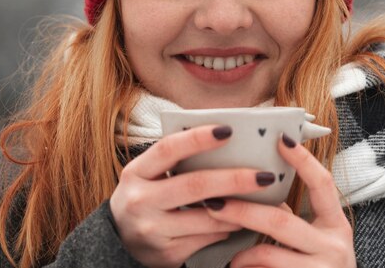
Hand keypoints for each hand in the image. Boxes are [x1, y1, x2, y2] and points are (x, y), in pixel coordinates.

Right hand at [110, 125, 276, 267]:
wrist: (120, 241)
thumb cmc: (145, 197)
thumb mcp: (148, 175)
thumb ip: (175, 160)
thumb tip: (224, 141)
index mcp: (135, 173)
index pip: (167, 149)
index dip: (197, 138)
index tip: (228, 130)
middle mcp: (140, 200)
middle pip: (195, 185)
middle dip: (235, 179)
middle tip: (265, 175)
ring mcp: (152, 230)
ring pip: (207, 217)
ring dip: (239, 210)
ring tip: (261, 201)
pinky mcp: (166, 253)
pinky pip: (207, 239)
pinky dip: (227, 228)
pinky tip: (238, 221)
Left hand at [204, 134, 355, 267]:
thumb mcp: (313, 243)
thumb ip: (290, 220)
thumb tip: (253, 187)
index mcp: (336, 227)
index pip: (323, 184)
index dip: (303, 160)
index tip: (281, 138)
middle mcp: (335, 247)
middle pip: (281, 220)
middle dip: (242, 210)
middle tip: (213, 203)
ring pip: (267, 254)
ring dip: (241, 253)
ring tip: (230, 257)